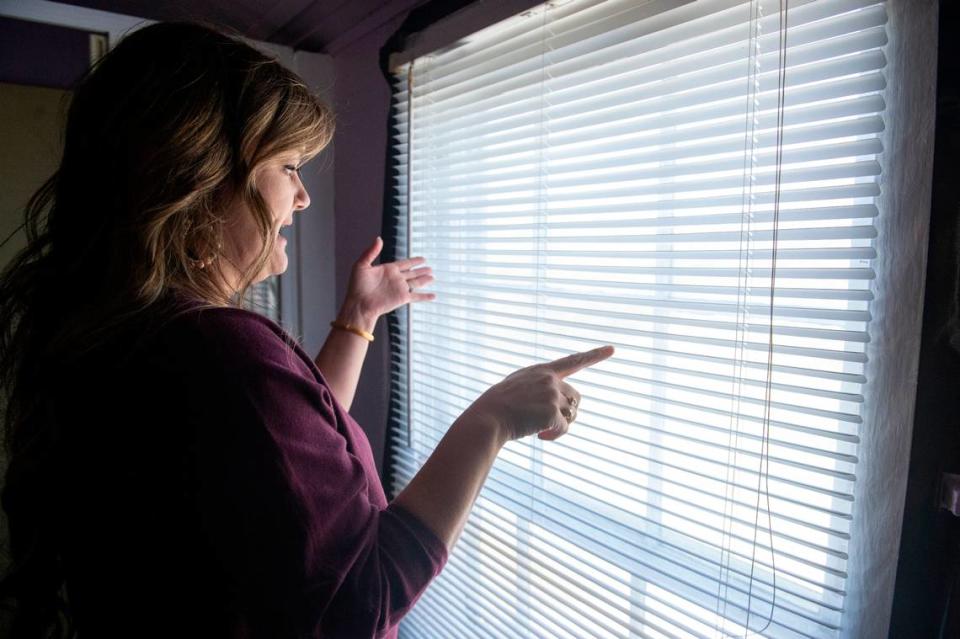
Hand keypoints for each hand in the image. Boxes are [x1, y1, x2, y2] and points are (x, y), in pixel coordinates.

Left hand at [340, 236, 434, 328]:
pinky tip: (433, 296)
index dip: (414, 261)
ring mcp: (400, 288)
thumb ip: (371, 252)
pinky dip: (425, 297)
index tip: (423, 259)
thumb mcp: (361, 265)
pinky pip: (417, 297)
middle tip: (430, 268)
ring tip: (433, 277)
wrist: (359, 304)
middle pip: (412, 273)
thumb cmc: (357, 286)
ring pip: (416, 283)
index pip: (404, 263)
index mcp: (388, 269)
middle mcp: (396, 278)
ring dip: (425, 280)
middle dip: (421, 270)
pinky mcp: (402, 298)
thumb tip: (379, 239)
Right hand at [461, 346, 614, 444]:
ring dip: (559, 425)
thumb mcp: (517, 387)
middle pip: (576, 397)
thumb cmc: (498, 407)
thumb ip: (539, 388)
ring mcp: (551, 394)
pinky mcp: (552, 412)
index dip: (594, 355)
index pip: (573, 361)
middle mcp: (549, 379)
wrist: (487, 419)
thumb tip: (559, 404)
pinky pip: (565, 428)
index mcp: (541, 371)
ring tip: (539, 430)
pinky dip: (555, 435)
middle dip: (566, 412)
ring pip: (571, 413)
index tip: (612, 349)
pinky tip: (540, 436)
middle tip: (547, 423)